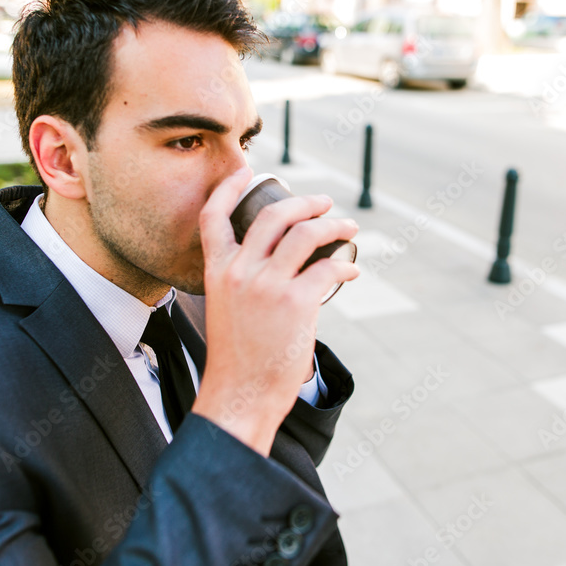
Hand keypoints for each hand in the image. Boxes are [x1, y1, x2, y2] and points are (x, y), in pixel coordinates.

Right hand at [191, 166, 358, 455]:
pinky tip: (351, 269)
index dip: (231, 187)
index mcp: (216, 271)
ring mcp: (267, 286)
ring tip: (349, 228)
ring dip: (333, 225)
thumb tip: (284, 265)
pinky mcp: (296, 303)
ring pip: (306, 233)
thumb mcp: (227, 309)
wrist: (240, 394)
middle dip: (305, 202)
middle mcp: (239, 272)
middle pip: (274, 214)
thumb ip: (245, 281)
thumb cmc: (237, 358)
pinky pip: (328, 267)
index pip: (214, 216)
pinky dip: (345, 264)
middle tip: (325, 203)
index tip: (249, 170)